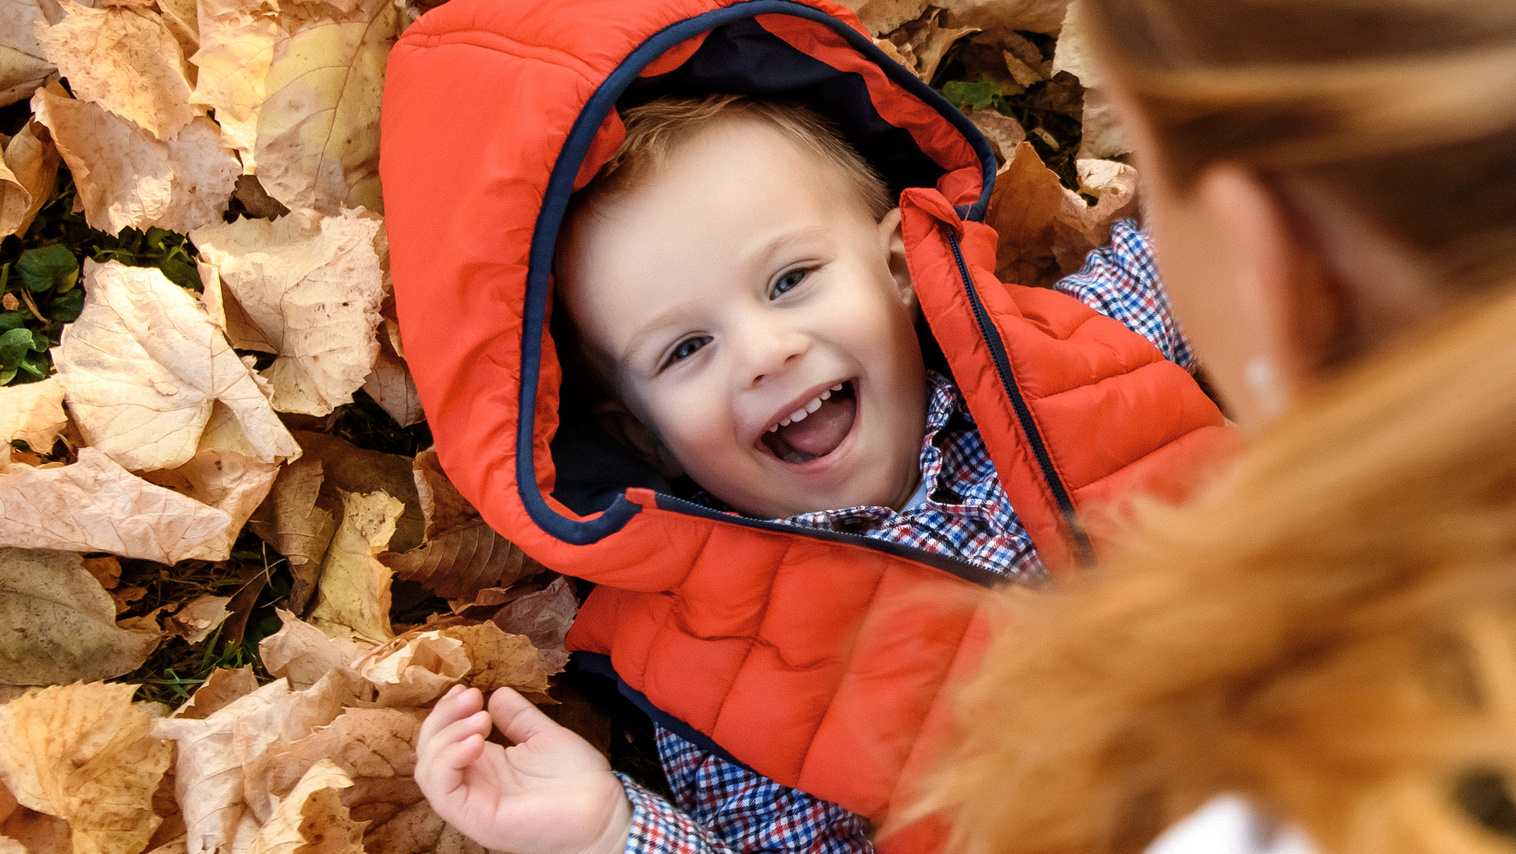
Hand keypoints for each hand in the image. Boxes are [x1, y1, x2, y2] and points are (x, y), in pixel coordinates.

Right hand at [415, 685, 632, 853]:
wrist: (604, 811)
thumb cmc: (579, 780)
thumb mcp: (543, 736)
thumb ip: (517, 717)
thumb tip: (497, 694)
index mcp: (485, 768)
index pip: (442, 739)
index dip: (447, 711)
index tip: (468, 690)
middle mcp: (473, 786)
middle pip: (428, 751)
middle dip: (443, 716)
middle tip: (471, 697)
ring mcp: (472, 804)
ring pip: (427, 770)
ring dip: (446, 735)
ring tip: (481, 720)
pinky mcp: (476, 819)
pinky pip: (442, 791)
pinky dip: (448, 760)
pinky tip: (476, 741)